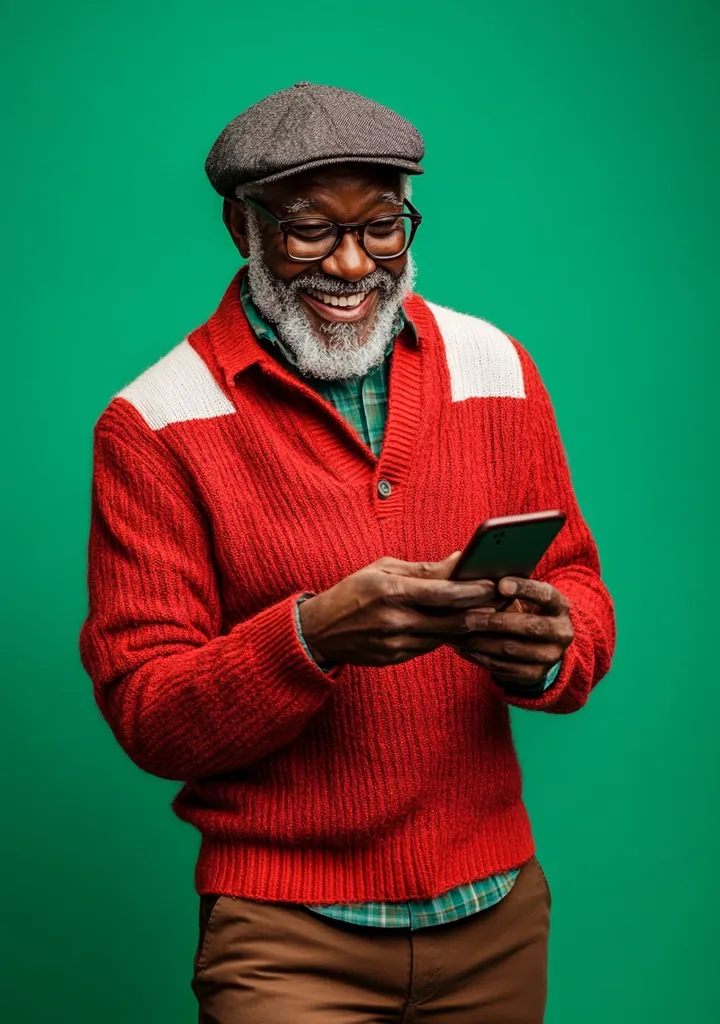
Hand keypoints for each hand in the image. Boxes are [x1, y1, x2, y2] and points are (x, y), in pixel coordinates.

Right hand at [299, 552, 495, 667]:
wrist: (320, 630)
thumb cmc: (353, 591)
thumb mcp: (383, 569)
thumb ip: (423, 569)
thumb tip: (459, 561)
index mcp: (392, 591)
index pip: (445, 594)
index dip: (474, 590)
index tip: (494, 583)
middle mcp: (396, 620)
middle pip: (453, 620)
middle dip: (482, 610)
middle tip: (503, 601)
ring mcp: (396, 643)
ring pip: (446, 636)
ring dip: (470, 625)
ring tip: (489, 612)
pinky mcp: (396, 658)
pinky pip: (431, 646)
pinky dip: (447, 635)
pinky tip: (461, 626)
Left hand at [451, 577, 572, 687]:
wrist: (540, 645)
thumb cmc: (524, 610)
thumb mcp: (524, 597)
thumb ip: (506, 586)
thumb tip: (474, 574)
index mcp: (560, 606)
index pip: (546, 595)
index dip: (525, 589)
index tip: (500, 584)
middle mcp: (561, 632)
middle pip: (529, 626)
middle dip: (494, 621)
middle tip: (465, 616)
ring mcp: (550, 656)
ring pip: (511, 649)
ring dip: (479, 641)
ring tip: (455, 633)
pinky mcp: (535, 674)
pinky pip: (504, 667)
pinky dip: (480, 657)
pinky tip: (462, 648)